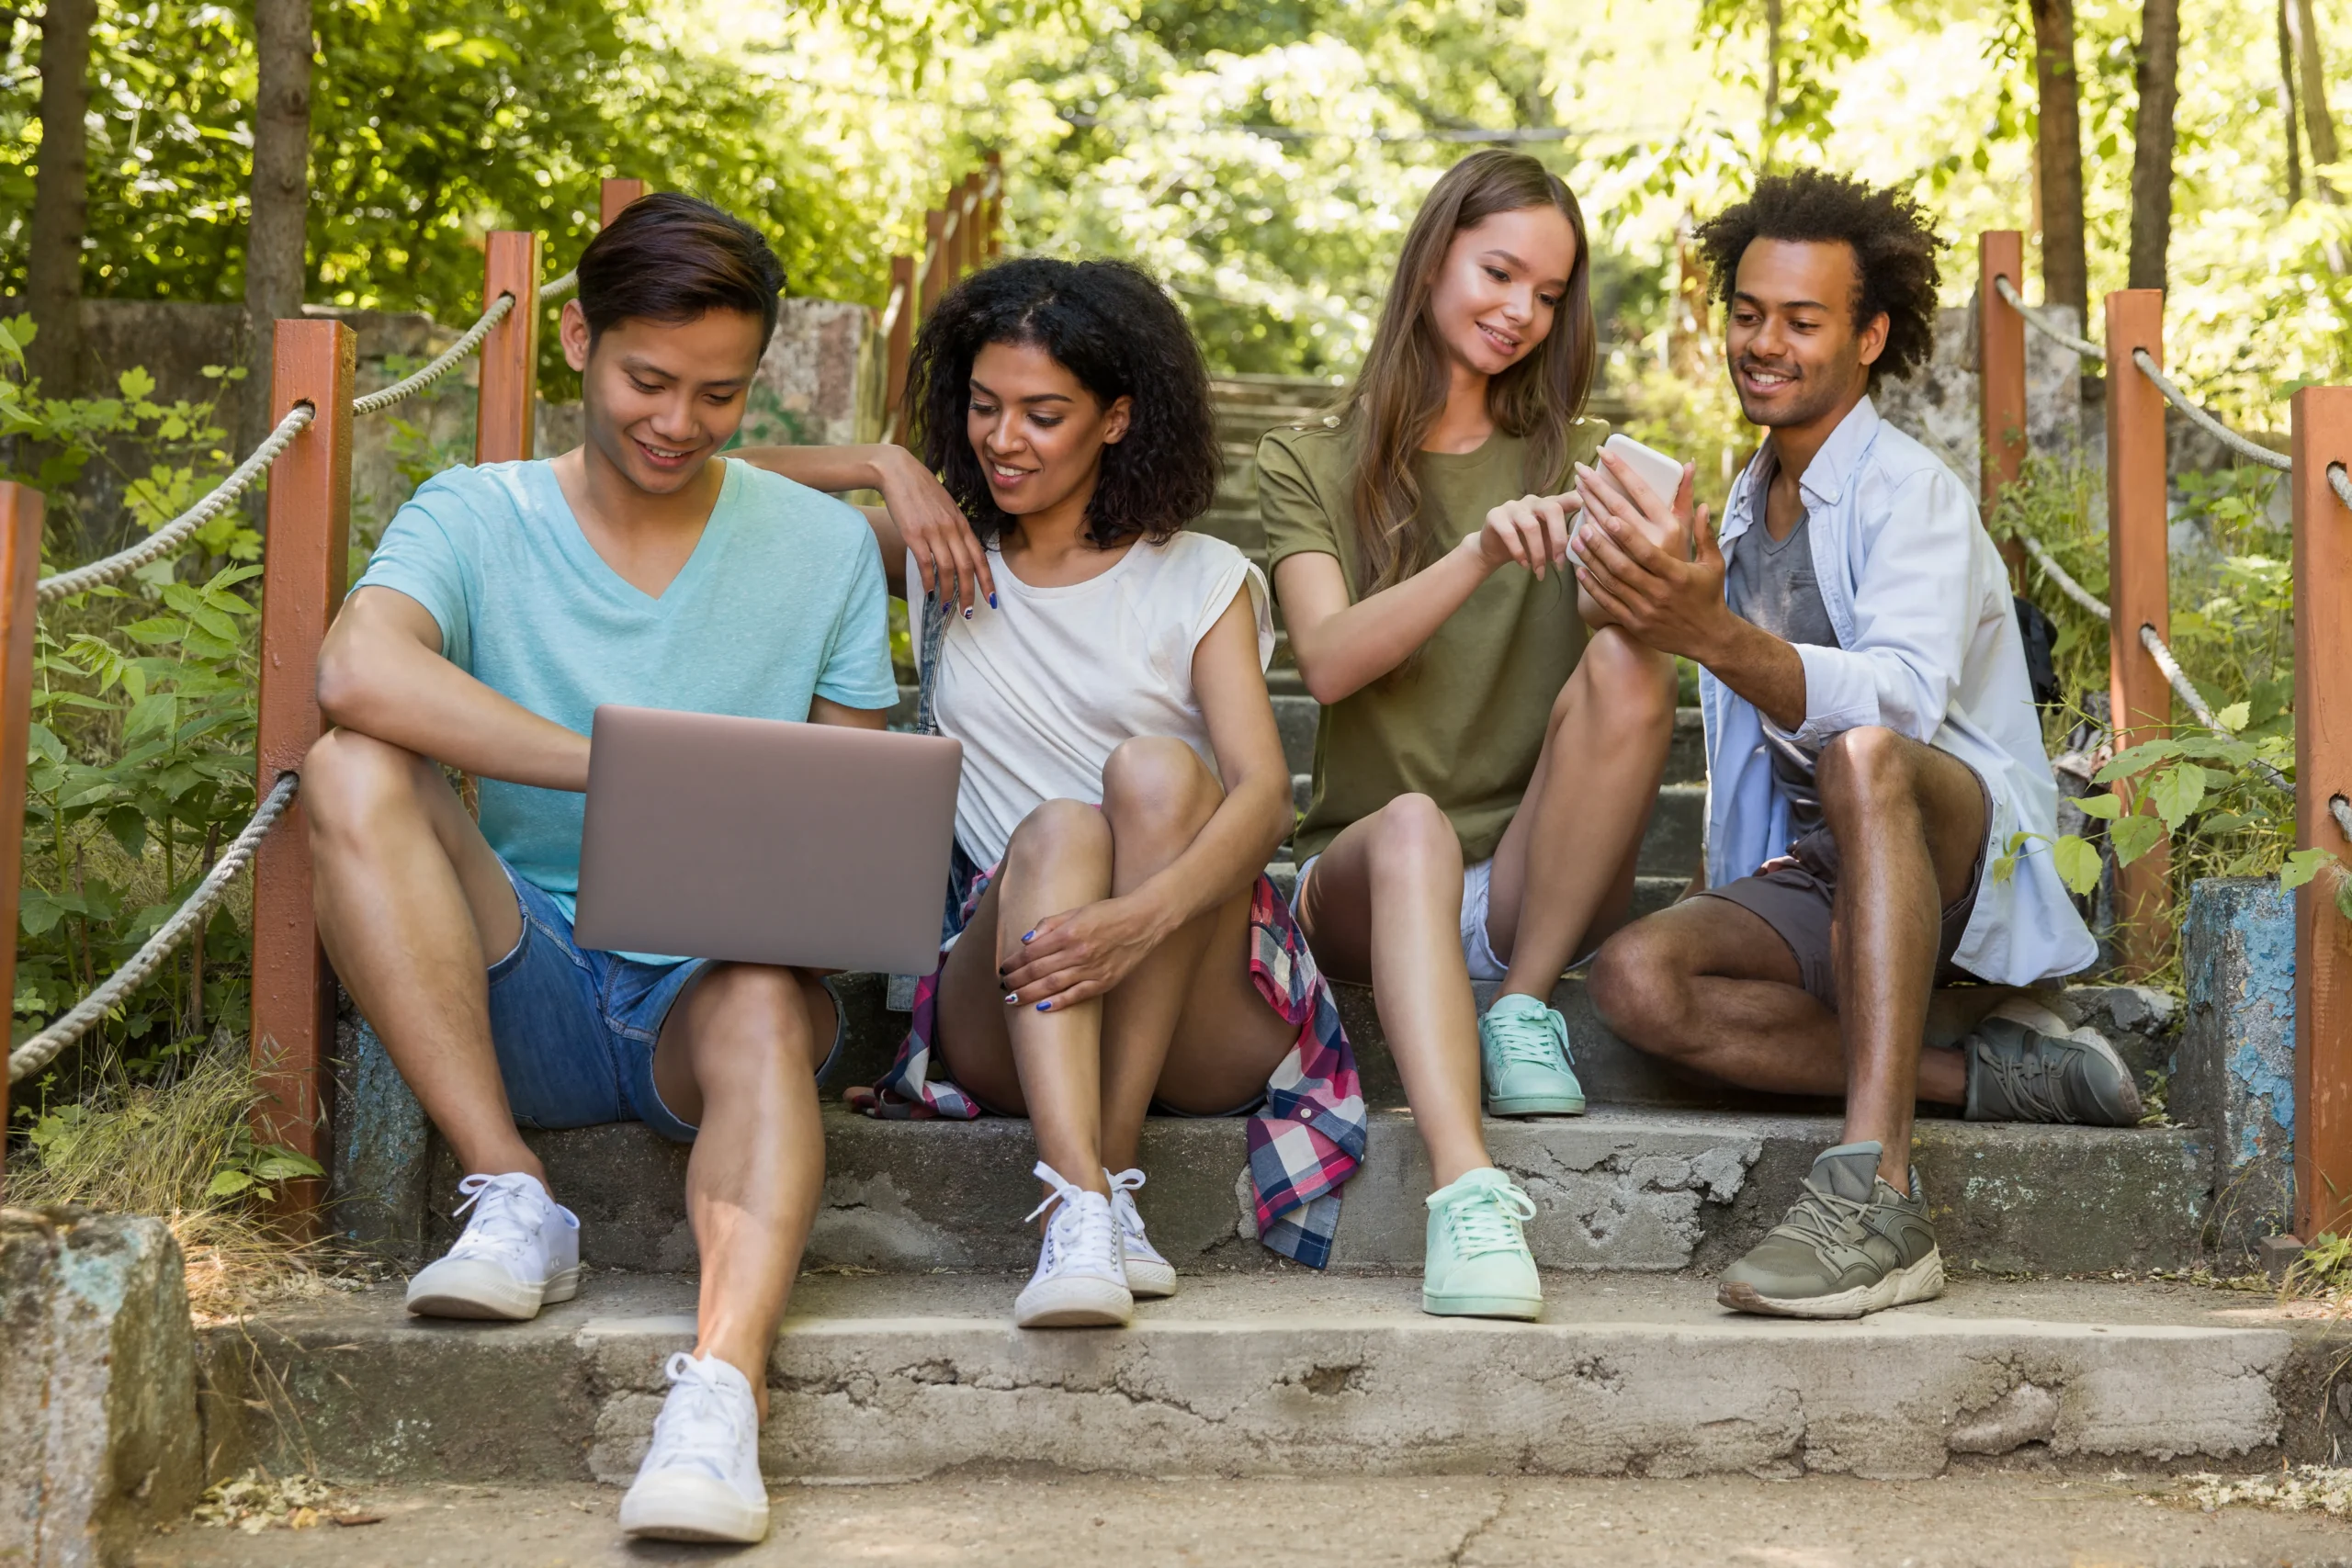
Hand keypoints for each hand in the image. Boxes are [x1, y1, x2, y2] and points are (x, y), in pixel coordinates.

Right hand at [875, 446, 995, 614]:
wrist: (898, 472)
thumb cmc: (921, 490)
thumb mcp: (946, 507)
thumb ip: (954, 527)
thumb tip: (959, 548)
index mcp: (961, 523)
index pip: (979, 557)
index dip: (987, 580)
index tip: (992, 599)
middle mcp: (951, 529)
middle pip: (966, 567)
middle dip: (969, 593)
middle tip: (968, 612)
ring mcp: (933, 531)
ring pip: (948, 569)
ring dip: (949, 591)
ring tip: (947, 606)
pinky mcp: (914, 534)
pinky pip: (926, 563)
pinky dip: (929, 580)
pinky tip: (929, 592)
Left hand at [998, 894, 1173, 1010]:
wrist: (1144, 920)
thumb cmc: (1109, 913)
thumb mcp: (1077, 911)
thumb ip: (1049, 924)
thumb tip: (1025, 940)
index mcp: (1069, 932)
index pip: (1032, 952)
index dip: (1015, 961)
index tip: (1003, 967)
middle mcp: (1078, 952)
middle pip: (1038, 970)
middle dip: (1017, 980)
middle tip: (1003, 986)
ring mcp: (1092, 969)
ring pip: (1053, 985)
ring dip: (1030, 994)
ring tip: (1013, 999)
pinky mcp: (1105, 981)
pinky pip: (1077, 995)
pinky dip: (1059, 1003)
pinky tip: (1042, 1008)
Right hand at [1464, 491, 1581, 579]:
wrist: (1493, 550)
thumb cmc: (1527, 545)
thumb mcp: (1550, 543)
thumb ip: (1566, 541)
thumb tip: (1587, 547)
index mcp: (1550, 504)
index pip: (1570, 497)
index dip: (1583, 501)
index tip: (1593, 512)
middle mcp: (1533, 501)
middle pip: (1552, 509)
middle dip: (1559, 539)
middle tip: (1560, 564)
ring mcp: (1513, 506)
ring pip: (1531, 526)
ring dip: (1538, 553)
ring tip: (1539, 572)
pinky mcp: (1495, 516)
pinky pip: (1510, 533)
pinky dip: (1519, 552)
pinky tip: (1524, 564)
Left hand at [1569, 455, 1730, 659]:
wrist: (1708, 638)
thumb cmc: (1709, 595)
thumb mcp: (1713, 564)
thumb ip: (1704, 535)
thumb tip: (1703, 505)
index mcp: (1677, 575)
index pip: (1647, 553)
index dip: (1627, 536)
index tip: (1609, 518)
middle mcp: (1659, 593)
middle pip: (1623, 566)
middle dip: (1600, 545)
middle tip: (1584, 526)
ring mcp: (1645, 610)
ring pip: (1612, 583)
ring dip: (1592, 561)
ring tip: (1577, 541)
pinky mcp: (1635, 624)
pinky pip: (1609, 603)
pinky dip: (1593, 587)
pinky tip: (1580, 571)